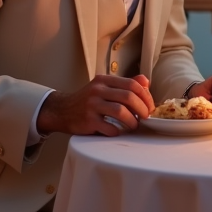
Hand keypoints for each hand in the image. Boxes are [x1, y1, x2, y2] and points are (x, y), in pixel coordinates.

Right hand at [37, 74, 154, 136]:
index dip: (146, 96)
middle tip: (145, 117)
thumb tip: (146, 82)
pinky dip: (118, 131)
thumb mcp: (104, 87)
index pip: (132, 84)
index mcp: (104, 80)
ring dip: (132, 121)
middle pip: (129, 96)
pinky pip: (109, 127)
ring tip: (134, 125)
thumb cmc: (87, 100)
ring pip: (121, 111)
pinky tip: (118, 131)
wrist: (62, 111)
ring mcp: (91, 105)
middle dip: (142, 109)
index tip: (150, 106)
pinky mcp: (87, 121)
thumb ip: (124, 84)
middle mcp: (97, 90)